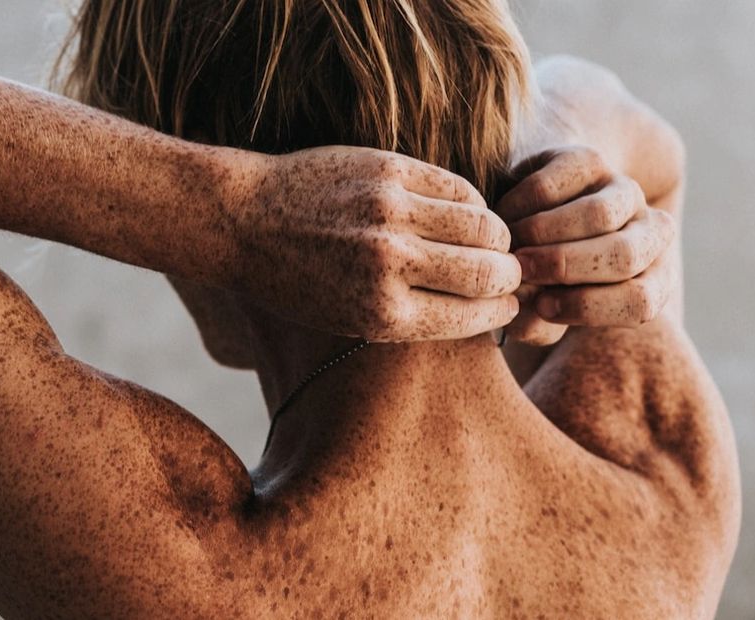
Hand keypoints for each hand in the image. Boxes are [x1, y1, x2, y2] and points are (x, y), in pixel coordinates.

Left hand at [227, 146, 520, 341]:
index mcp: (382, 314)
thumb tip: (483, 307)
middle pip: (490, 270)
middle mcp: (390, 264)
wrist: (244, 221)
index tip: (508, 303)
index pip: (475, 315)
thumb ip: (412, 316)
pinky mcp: (388, 169)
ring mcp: (389, 212)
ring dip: (496, 235)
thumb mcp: (348, 319)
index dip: (502, 309)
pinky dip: (470, 201)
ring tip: (489, 240)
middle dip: (510, 273)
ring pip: (483, 223)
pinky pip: (457, 186)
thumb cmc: (297, 279)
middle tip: (508, 270)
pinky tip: (463, 210)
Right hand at [495, 146, 677, 344]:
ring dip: (543, 236)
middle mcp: (650, 232)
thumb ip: (534, 322)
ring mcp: (623, 191)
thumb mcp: (544, 306)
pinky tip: (503, 220)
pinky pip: (555, 186)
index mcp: (653, 276)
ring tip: (510, 248)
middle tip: (519, 272)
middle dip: (565, 267)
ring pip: (598, 216)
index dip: (587, 308)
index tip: (541, 307)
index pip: (640, 301)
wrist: (544, 209)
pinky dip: (520, 207)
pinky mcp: (588, 160)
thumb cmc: (543, 275)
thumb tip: (523, 306)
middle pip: (624, 256)